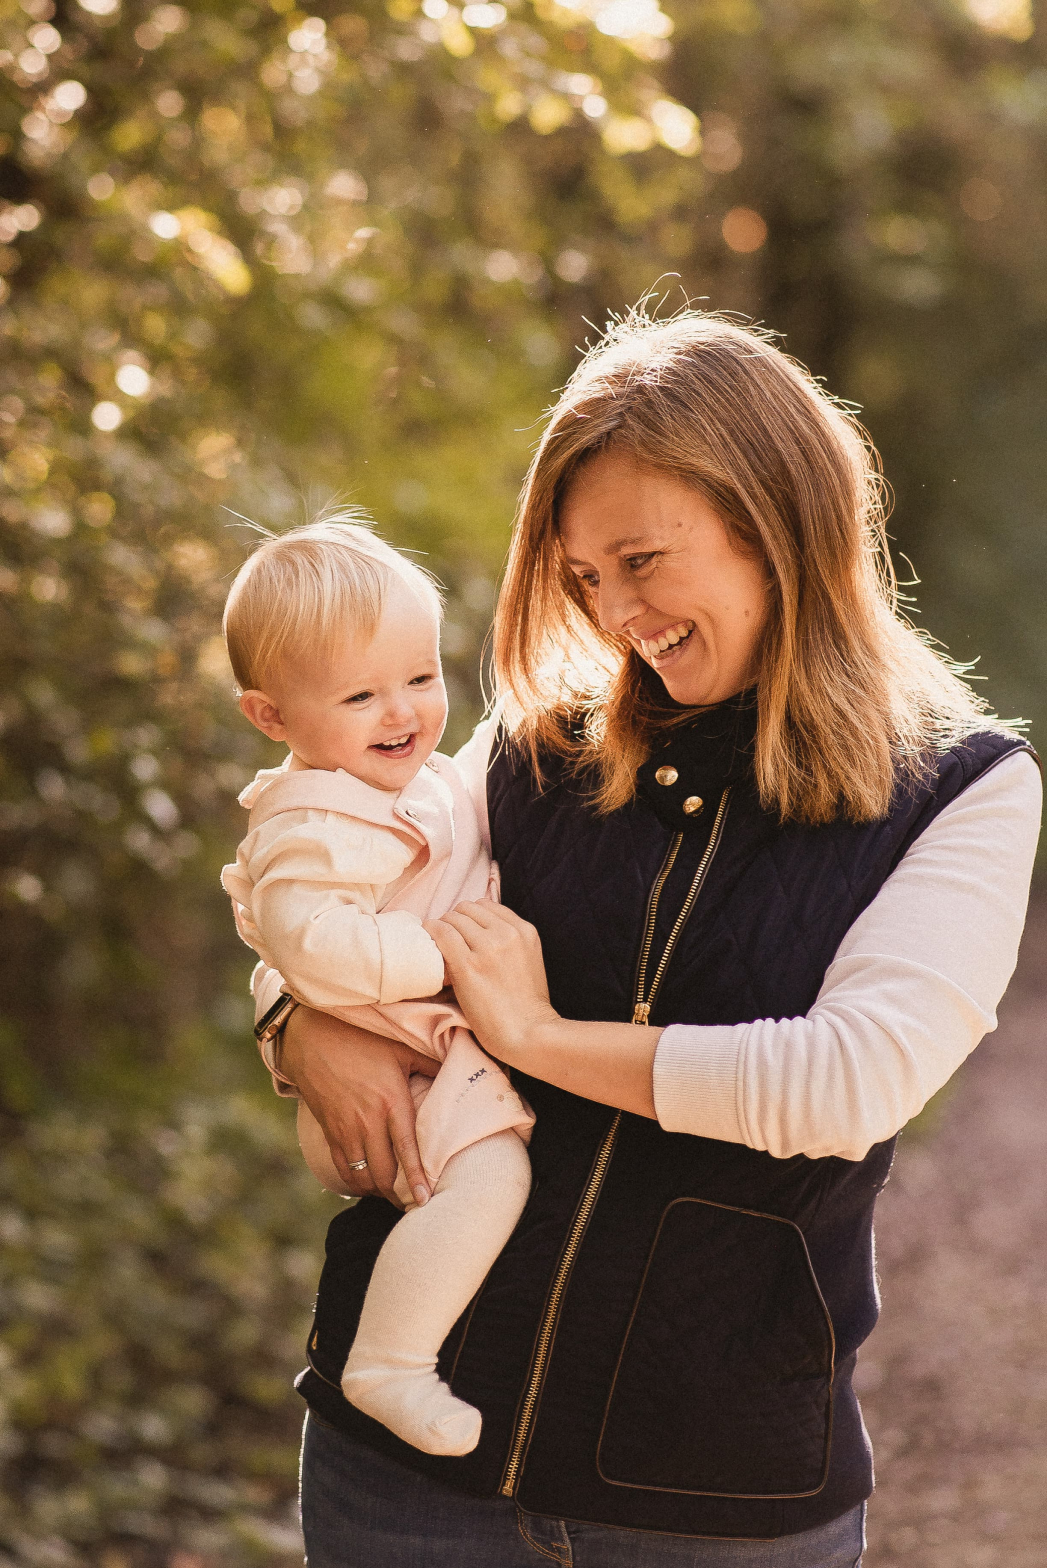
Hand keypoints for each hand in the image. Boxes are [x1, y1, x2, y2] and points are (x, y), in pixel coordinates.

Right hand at [279, 1007, 437, 1207]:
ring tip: (391, 1195)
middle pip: (383, 1173)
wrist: (311, 1039)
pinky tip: (366, 1185)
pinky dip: (355, 1183)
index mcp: (391, 1102)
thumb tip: (455, 1074)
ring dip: (377, 1191)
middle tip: (411, 1204)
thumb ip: (429, 1064)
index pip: (406, 1150)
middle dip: (397, 1194)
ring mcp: (346, 1130)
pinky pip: (342, 1169)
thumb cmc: (361, 1040)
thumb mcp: (401, 1048)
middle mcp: (368, 1121)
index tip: (425, 1200)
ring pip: (362, 1176)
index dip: (416, 1178)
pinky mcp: (329, 1132)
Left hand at [424, 902, 557, 1064]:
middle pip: (467, 908)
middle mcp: (506, 934)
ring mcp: (486, 948)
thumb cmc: (527, 1006)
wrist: (528, 1033)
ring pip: (452, 918)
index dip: (471, 917)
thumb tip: (481, 933)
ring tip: (439, 946)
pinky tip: (428, 943)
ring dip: (442, 928)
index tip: (464, 932)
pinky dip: (430, 933)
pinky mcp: (467, 965)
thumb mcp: (530, 959)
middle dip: (455, 921)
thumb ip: (511, 941)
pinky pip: (440, 933)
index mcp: (524, 930)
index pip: (487, 905)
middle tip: (449, 941)